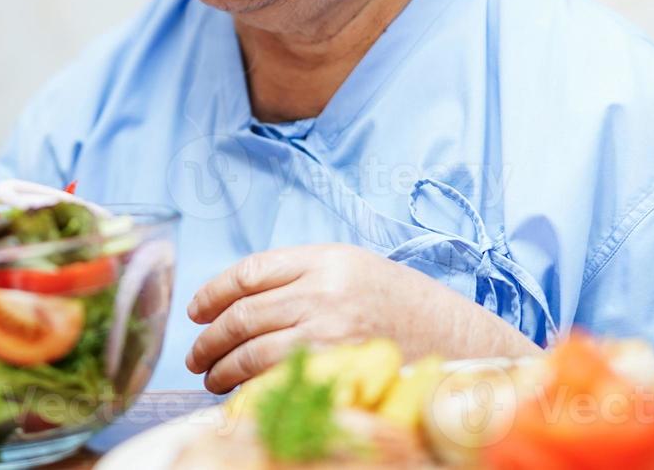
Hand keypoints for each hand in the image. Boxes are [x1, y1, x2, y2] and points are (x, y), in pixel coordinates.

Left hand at [185, 243, 537, 393]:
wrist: (458, 340)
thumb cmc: (404, 305)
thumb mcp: (356, 269)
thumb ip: (303, 275)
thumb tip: (240, 301)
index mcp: (328, 258)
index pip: (251, 271)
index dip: (214, 292)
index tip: (197, 310)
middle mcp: (326, 290)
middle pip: (244, 314)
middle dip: (210, 339)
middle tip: (196, 354)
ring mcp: (331, 332)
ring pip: (253, 351)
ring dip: (222, 369)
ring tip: (212, 377)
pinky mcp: (338, 369)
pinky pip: (277, 381)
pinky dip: (249, 391)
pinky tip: (241, 396)